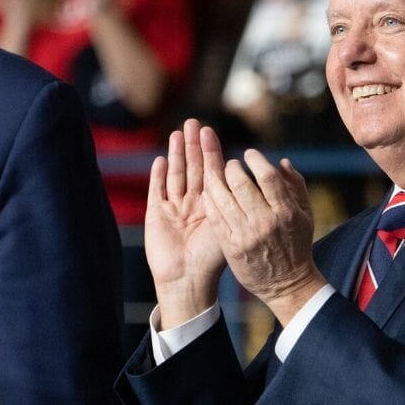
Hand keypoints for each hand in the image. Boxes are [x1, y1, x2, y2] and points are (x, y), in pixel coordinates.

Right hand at [146, 119, 226, 328]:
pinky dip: (158, 175)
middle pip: (192, 168)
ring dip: (177, 154)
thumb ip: (235, 205)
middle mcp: (193, 204)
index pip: (211, 172)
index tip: (210, 131)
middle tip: (194, 122)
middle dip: (193, 145)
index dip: (210, 151)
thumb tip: (249, 179)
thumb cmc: (212, 261)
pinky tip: (161, 159)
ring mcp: (173, 209)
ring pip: (175, 175)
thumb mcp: (229, 228)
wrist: (188, 282)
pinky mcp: (156, 215)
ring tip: (178, 133)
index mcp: (211, 206)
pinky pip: (157, 190)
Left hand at [197, 127, 325, 324]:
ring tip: (213, 173)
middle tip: (229, 164)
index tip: (249, 154)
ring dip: (215, 181)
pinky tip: (208, 193)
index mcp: (285, 212)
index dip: (255, 160)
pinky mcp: (231, 247)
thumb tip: (281, 161)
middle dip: (231, 168)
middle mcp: (265, 222)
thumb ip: (295, 186)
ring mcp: (246, 235)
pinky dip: (209, 201)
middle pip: (241, 184)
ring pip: (223, 199)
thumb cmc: (297, 245)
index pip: (267, 177)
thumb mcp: (305, 214)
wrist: (287, 284)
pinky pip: (215, 217)